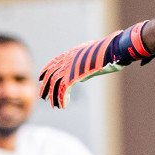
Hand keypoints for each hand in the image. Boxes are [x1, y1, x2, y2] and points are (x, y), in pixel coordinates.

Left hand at [39, 21, 153, 108]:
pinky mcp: (74, 74)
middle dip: (45, 86)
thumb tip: (81, 75)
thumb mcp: (93, 56)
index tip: (41, 77)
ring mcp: (70, 66)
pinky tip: (62, 105)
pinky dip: (62, 98)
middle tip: (42, 96)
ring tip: (53, 105)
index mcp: (72, 53)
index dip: (46, 69)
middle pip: (50, 73)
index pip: (54, 61)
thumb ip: (84, 65)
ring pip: (54, 83)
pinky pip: (64, 89)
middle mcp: (68, 59)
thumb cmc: (110, 51)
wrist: (113, 49)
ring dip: (53, 95)